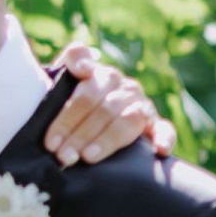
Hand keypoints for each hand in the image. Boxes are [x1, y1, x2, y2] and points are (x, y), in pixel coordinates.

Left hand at [44, 44, 175, 166]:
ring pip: (128, 121)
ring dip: (107, 140)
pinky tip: (159, 150)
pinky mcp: (156, 124)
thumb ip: (73, 59)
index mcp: (104, 76)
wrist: (93, 111)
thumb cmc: (72, 95)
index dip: (67, 119)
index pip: (86, 96)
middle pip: (104, 111)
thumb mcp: (66, 74)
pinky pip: (165, 129)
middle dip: (81, 135)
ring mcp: (142, 105)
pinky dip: (165, 138)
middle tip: (64, 156)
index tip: (50, 142)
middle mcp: (125, 88)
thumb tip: (85, 67)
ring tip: (88, 157)